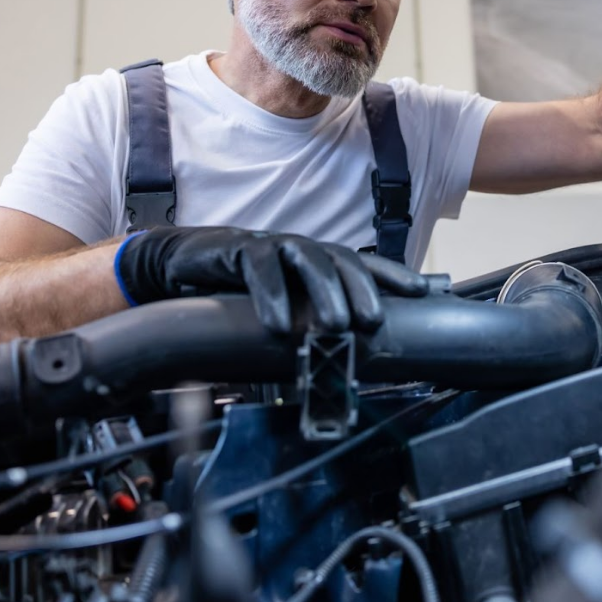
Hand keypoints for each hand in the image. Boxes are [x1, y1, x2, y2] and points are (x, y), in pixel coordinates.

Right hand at [115, 227, 429, 334]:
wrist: (179, 266)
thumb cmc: (237, 290)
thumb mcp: (283, 307)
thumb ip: (312, 322)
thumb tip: (351, 355)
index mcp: (317, 262)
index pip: (364, 264)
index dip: (393, 276)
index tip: (422, 294)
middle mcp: (300, 249)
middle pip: (342, 262)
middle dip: (363, 290)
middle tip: (375, 322)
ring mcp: (271, 246)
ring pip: (308, 261)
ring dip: (325, 293)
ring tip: (336, 325)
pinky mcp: (239, 250)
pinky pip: (260, 270)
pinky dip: (273, 297)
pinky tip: (280, 324)